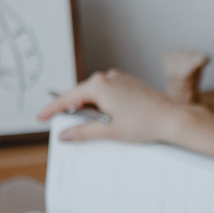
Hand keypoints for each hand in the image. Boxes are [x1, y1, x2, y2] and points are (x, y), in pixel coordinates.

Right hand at [37, 69, 189, 144]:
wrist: (173, 119)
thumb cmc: (144, 123)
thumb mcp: (108, 131)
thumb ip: (82, 133)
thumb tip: (65, 135)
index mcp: (98, 86)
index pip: (67, 98)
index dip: (52, 110)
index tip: (40, 117)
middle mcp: (108, 77)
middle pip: (81, 95)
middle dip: (73, 111)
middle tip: (66, 127)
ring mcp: (121, 79)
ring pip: (96, 94)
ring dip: (91, 109)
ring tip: (94, 127)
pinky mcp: (131, 83)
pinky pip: (110, 93)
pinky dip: (103, 105)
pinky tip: (109, 119)